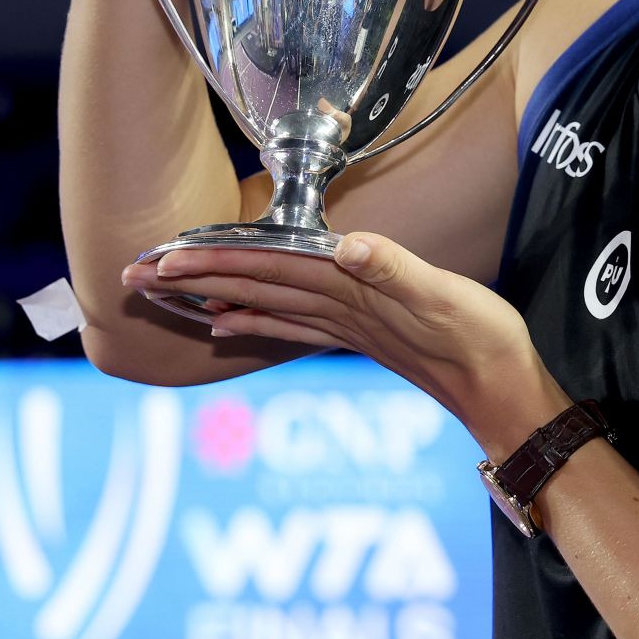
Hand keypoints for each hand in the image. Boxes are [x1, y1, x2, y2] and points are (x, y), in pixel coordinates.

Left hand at [120, 233, 567, 456]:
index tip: (162, 255)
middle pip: (252, 286)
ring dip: (213, 296)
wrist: (505, 392)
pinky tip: (228, 325)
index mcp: (350, 291)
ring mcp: (346, 326)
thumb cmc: (480, 340)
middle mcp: (338, 310)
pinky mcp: (361, 336)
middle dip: (193, 277)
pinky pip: (293, 326)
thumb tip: (350, 246)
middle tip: (134, 274)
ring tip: (165, 292)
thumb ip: (396, 270)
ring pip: (265, 305)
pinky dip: (255, 321)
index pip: (267, 267)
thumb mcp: (445, 295)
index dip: (215, 259)